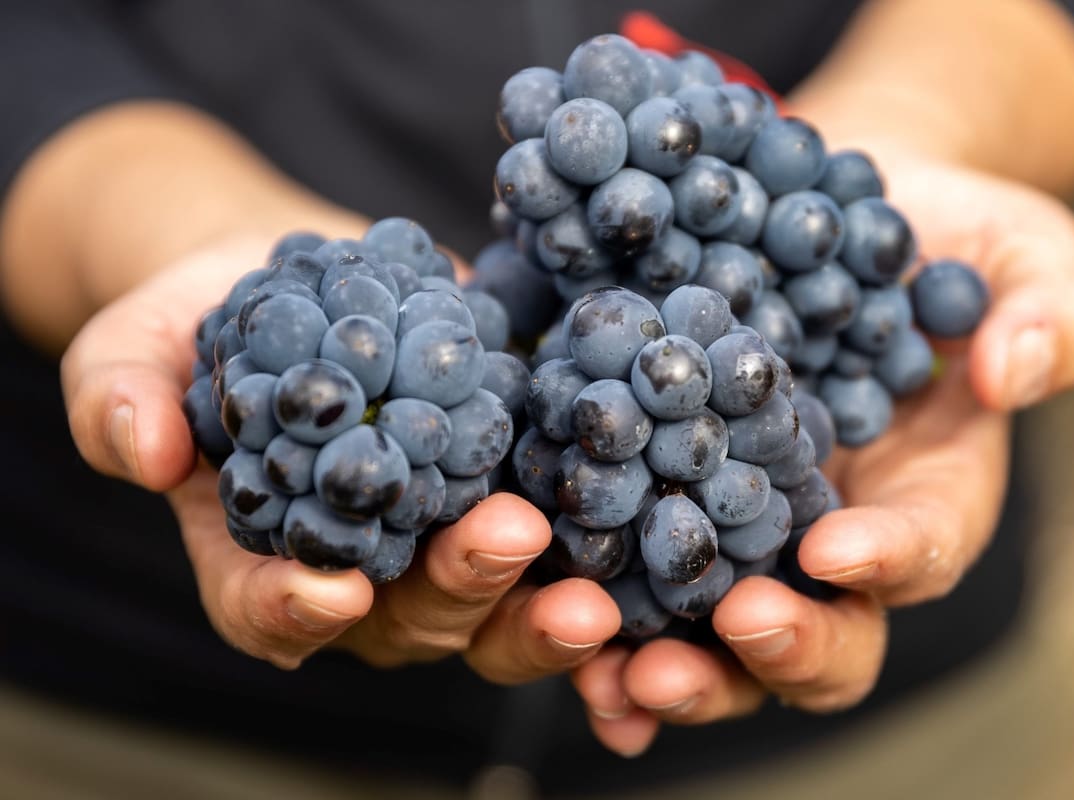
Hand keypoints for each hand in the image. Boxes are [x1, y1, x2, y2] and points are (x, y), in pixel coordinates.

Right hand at [60, 235, 619, 673]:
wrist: (299, 275)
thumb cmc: (200, 322)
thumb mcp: (131, 344)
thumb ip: (118, 398)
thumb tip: (146, 449)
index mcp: (260, 560)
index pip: (270, 613)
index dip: (295, 612)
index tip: (333, 590)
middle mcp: (365, 568)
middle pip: (413, 615)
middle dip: (462, 589)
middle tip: (508, 542)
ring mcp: (445, 532)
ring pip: (499, 595)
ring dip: (543, 592)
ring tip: (591, 572)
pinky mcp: (509, 481)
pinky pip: (562, 522)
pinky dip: (601, 532)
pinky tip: (640, 510)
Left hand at [571, 151, 1073, 756]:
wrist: (824, 209)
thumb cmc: (943, 236)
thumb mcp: (1022, 253)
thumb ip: (1050, 311)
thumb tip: (1014, 371)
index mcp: (928, 497)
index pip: (921, 550)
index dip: (886, 558)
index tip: (836, 547)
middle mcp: (829, 536)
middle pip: (820, 634)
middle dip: (779, 646)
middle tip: (733, 624)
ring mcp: (739, 523)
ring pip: (710, 630)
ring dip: (669, 660)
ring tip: (616, 666)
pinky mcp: (660, 490)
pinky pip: (627, 565)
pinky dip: (593, 603)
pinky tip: (544, 603)